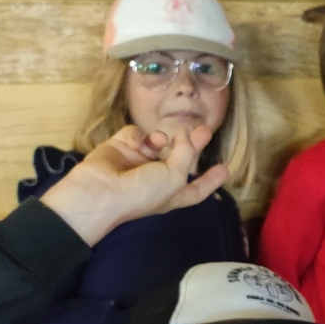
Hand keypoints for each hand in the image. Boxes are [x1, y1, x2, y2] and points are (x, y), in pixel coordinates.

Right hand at [40, 125, 225, 245]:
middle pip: (180, 158)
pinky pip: (135, 135)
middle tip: (204, 130)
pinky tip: (136, 142)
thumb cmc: (141, 192)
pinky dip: (138, 135)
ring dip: (162, 139)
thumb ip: (185, 154)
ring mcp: (137, 161)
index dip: (211, 180)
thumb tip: (185, 135)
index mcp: (172, 193)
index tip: (225, 169)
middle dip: (191, 145)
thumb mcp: (174, 177)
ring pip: (158, 142)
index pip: (196, 188)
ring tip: (159, 141)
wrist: (99, 192)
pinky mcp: (120, 147)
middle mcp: (156, 178)